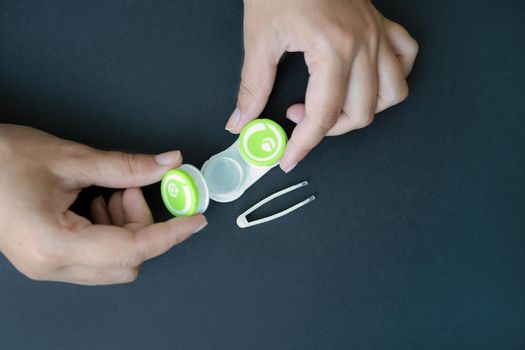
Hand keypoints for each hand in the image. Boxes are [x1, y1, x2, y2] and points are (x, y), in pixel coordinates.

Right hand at [0, 124, 206, 284]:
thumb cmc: (1, 159)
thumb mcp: (71, 159)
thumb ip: (126, 166)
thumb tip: (167, 164)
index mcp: (55, 244)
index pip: (132, 249)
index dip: (170, 234)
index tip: (195, 221)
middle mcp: (52, 266)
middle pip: (128, 264)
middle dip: (143, 227)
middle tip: (132, 191)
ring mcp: (48, 267)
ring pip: (114, 264)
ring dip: (125, 228)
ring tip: (108, 193)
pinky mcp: (48, 259)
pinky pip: (96, 258)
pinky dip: (109, 231)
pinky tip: (94, 203)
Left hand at [226, 0, 417, 171]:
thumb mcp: (259, 38)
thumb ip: (252, 86)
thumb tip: (242, 121)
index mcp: (333, 48)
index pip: (322, 114)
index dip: (303, 145)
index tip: (288, 159)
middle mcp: (363, 44)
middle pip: (361, 112)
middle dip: (328, 130)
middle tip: (299, 121)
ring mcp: (377, 34)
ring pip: (392, 94)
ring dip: (364, 111)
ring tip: (334, 107)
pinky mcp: (381, 25)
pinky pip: (406, 58)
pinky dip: (392, 78)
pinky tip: (367, 82)